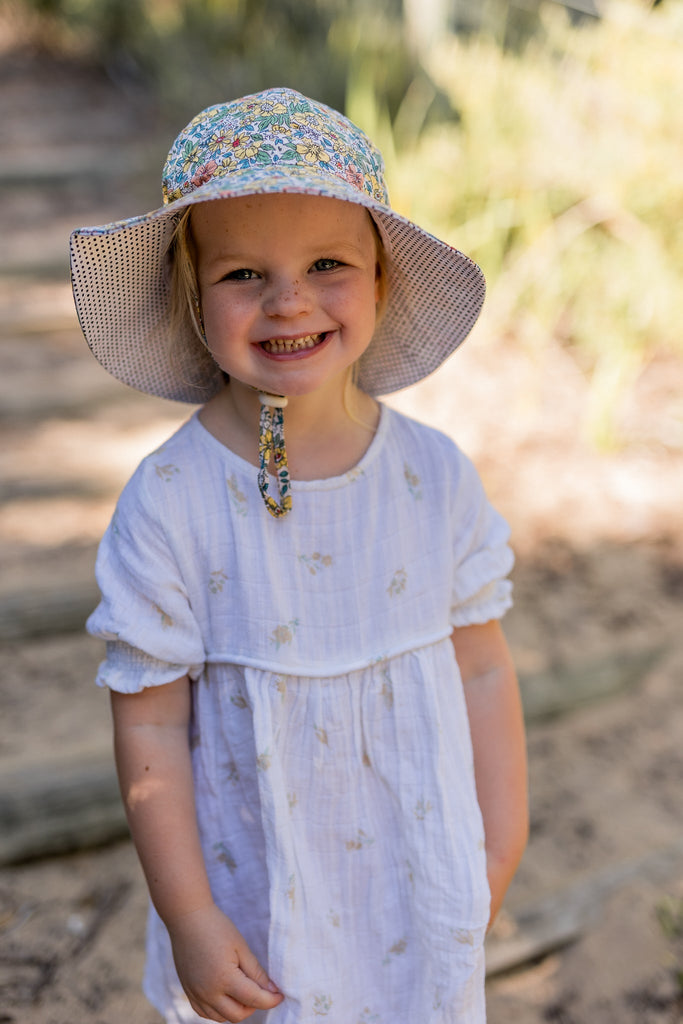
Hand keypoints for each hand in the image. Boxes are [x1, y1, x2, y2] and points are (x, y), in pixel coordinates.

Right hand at [168, 903, 282, 1021]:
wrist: (188, 919)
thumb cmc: (217, 927)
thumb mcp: (241, 947)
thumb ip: (256, 972)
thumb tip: (271, 990)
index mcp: (224, 979)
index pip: (253, 999)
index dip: (270, 1000)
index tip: (280, 995)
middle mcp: (208, 992)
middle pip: (238, 1015)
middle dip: (254, 1006)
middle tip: (261, 990)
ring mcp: (196, 994)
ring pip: (221, 1018)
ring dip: (236, 1010)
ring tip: (243, 990)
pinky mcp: (188, 992)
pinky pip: (205, 1013)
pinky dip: (218, 1010)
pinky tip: (226, 995)